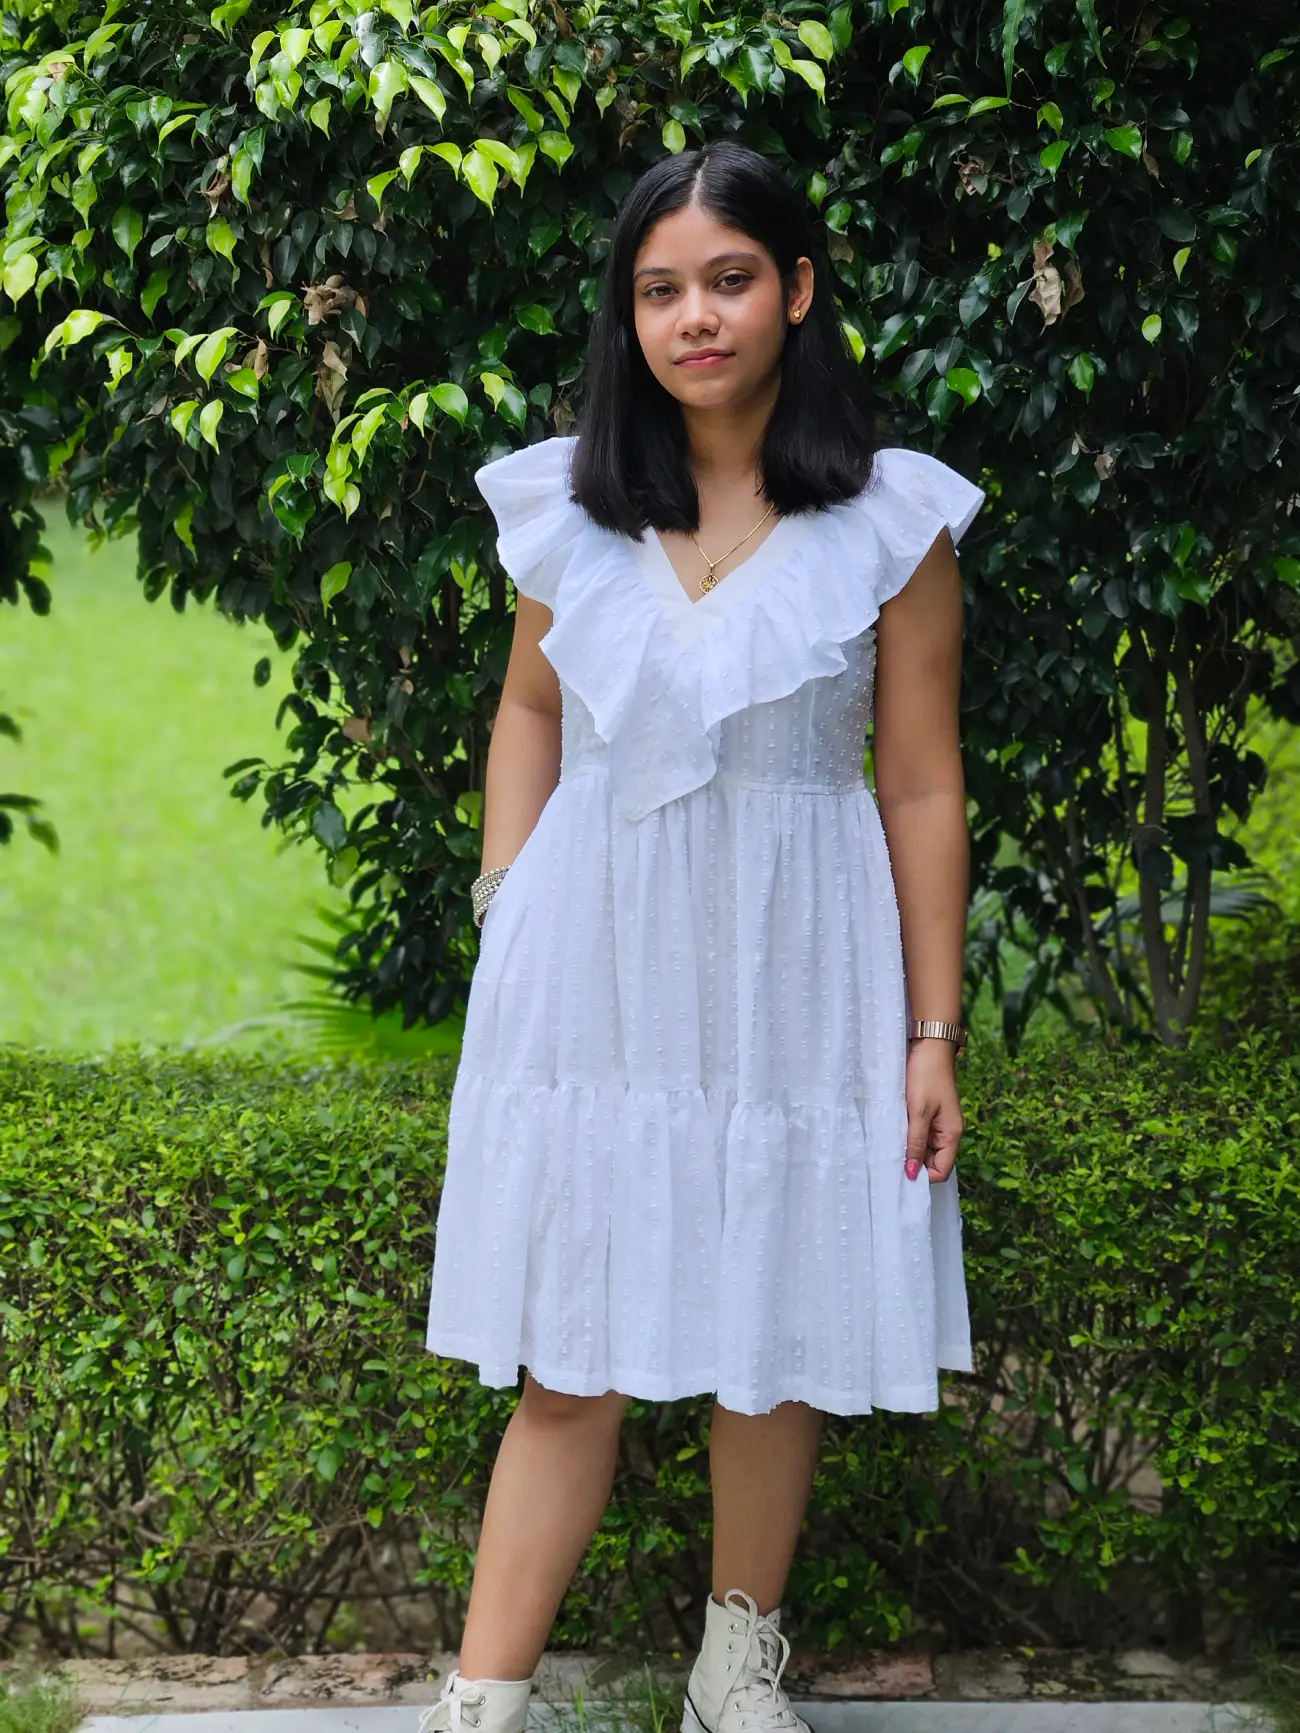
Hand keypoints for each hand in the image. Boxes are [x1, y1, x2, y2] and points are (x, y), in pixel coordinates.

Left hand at [903, 1039, 963, 1183]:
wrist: (930, 1047)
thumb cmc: (926, 1077)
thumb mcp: (919, 1112)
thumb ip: (916, 1143)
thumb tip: (912, 1174)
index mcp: (952, 1135)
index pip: (941, 1170)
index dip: (923, 1176)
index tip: (901, 1173)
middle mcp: (948, 1133)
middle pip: (932, 1162)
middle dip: (914, 1164)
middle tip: (890, 1160)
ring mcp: (938, 1124)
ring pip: (924, 1149)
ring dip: (909, 1149)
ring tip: (890, 1146)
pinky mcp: (929, 1114)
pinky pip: (920, 1134)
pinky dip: (908, 1137)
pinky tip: (894, 1133)